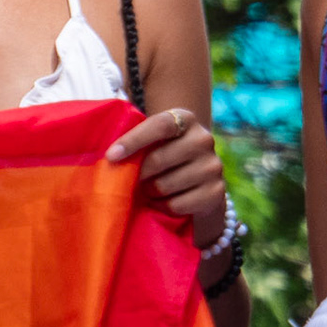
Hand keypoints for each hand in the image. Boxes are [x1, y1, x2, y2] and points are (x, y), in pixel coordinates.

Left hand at [105, 108, 226, 244]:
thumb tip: (109, 156)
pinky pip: (176, 204)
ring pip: (165, 185)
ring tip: (148, 190)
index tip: (111, 156)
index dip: (133, 140)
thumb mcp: (155, 142)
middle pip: (159, 159)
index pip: (159, 126)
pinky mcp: (216, 193)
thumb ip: (138, 141)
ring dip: (149, 192)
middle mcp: (204, 139)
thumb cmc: (166, 157)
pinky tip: (161, 202)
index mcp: (185, 119)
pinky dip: (162, 206)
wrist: (201, 183)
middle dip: (139, 174)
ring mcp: (213, 166)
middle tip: (133, 181)